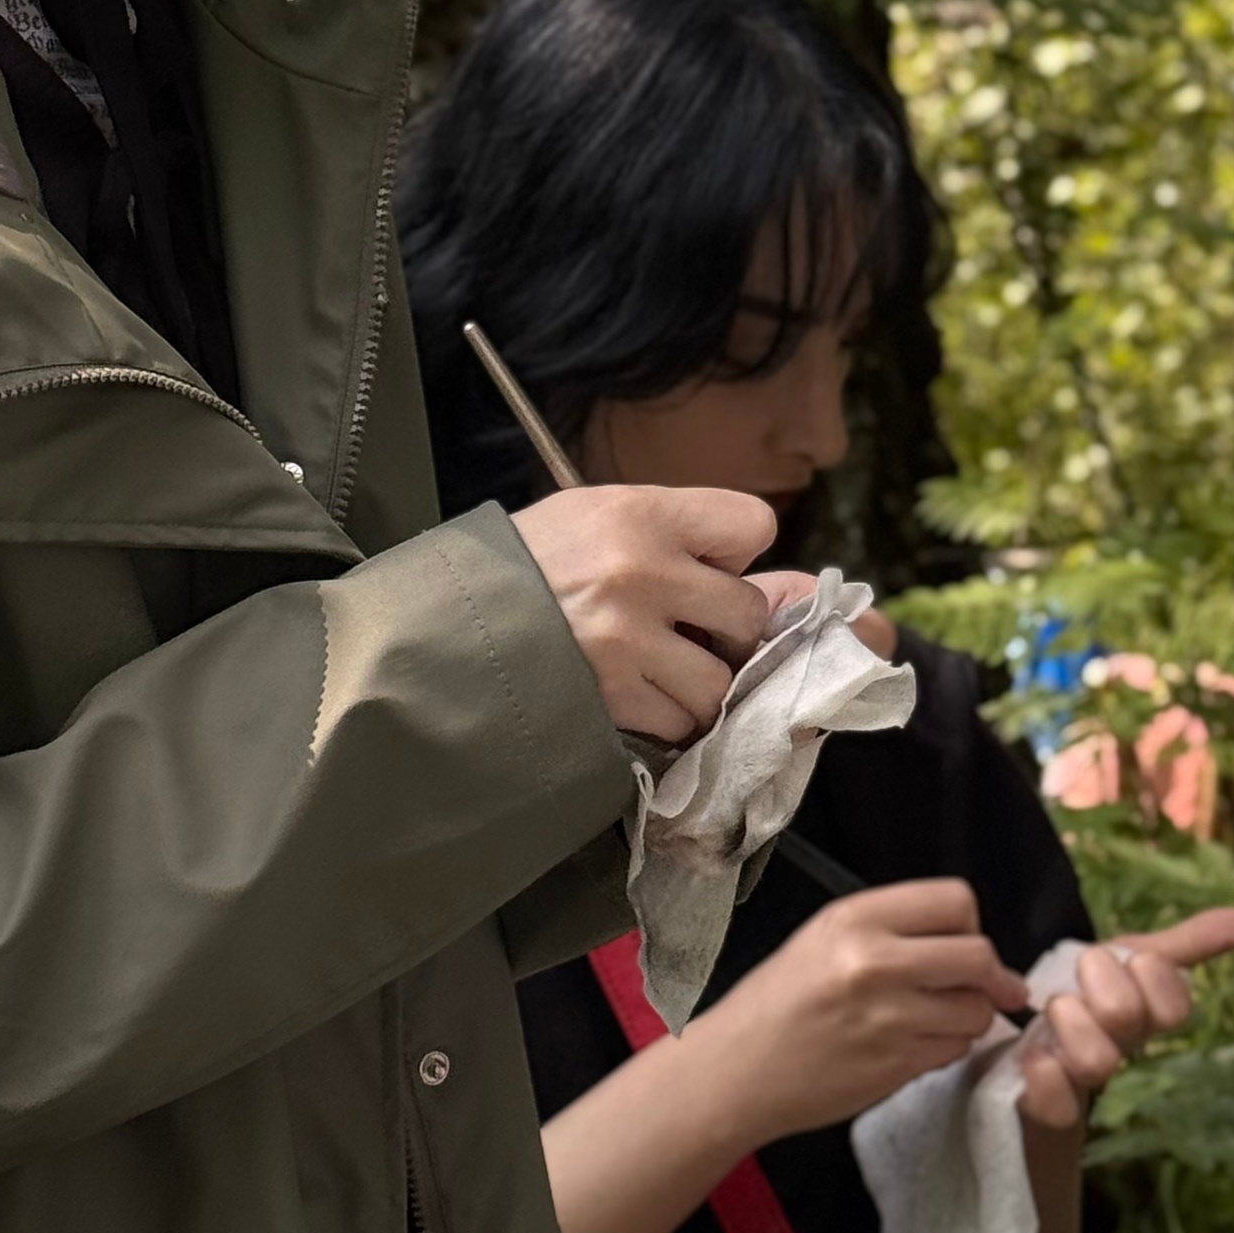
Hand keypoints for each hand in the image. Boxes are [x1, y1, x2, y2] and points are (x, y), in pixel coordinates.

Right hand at [512, 483, 777, 740]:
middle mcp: (640, 571)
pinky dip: (669, 716)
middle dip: (724, 628)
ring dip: (700, 682)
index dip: (734, 553)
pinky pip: (682, 719)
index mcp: (639, 513)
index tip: (705, 567)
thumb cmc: (525, 566)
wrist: (444, 625)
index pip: (752, 524)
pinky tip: (635, 694)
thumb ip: (682, 540)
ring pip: (720, 678)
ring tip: (661, 669)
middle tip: (684, 629)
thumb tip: (788, 586)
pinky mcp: (613, 694)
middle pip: (747, 611)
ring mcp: (627, 638)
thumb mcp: (596, 518)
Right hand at [704, 877, 1031, 1148]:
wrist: (737, 1069)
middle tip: (986, 986)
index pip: (955, 901)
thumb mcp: (823, 939)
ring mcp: (889, 1018)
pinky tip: (917, 1044)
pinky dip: (949, 1047)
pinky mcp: (897, 1065)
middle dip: (989, 974)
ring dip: (970, 1016)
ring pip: (976, 1010)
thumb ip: (892, 931)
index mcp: (854, 919)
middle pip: (979, 955)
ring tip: (938, 1019)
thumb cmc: (777, 1002)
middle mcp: (875, 962)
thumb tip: (969, 943)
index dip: (967, 924)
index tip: (959, 943)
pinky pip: (956, 1049)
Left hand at [1015, 904, 1233, 1130]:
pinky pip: (1058, 1108)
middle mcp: (1123, 1051)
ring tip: (1052, 1010)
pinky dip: (1045, 1075)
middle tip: (1077, 979)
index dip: (1153, 975)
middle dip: (1098, 984)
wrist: (1025, 1049)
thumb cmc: (1090, 996)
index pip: (1176, 1004)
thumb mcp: (1132, 957)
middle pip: (1128, 1018)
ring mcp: (1086, 1083)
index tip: (1128, 959)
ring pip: (1097, 1063)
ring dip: (1069, 1022)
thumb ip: (1192, 941)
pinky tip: (1035, 1056)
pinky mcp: (1047, 1108)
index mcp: (1149, 1018)